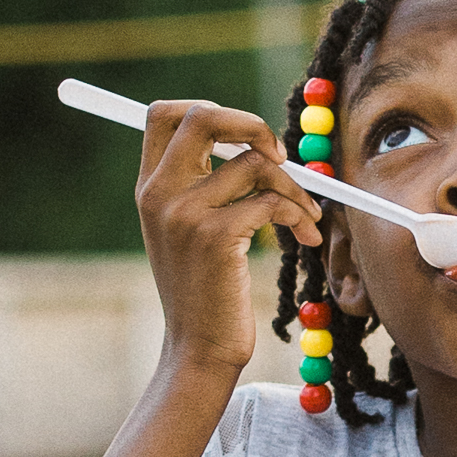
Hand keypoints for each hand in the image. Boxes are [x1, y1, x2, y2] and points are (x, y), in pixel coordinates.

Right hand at [134, 95, 316, 375]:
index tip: (244, 138)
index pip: (161, 114)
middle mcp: (159, 193)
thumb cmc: (205, 291)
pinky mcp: (215, 236)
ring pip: (254, 163)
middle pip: (203, 116)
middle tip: (279, 156)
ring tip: (306, 216)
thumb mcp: (186, 232)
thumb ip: (200, 186)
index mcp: (149, 187)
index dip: (208, 108)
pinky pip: (271, 202)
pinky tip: (306, 237)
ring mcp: (185, 213)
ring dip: (293, 187)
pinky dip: (298, 215)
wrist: (199, 348)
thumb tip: (253, 143)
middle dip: (252, 124)